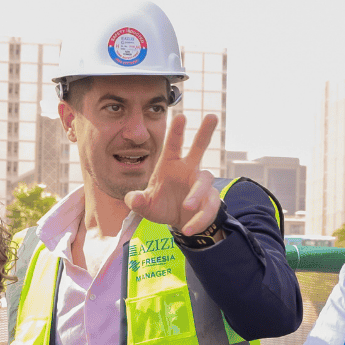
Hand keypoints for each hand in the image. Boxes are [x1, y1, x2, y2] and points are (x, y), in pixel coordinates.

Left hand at [123, 113, 221, 234]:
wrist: (177, 223)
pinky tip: (188, 228)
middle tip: (212, 116)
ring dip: (197, 194)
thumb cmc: (159, 206)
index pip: (173, 145)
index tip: (181, 116)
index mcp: (170, 165)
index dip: (176, 132)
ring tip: (186, 207)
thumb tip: (133, 199)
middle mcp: (188, 170)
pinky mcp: (210, 200)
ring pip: (205, 182)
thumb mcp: (144, 205)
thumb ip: (136, 201)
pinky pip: (209, 207)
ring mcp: (201, 184)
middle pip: (199, 148)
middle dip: (205, 132)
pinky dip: (199, 218)